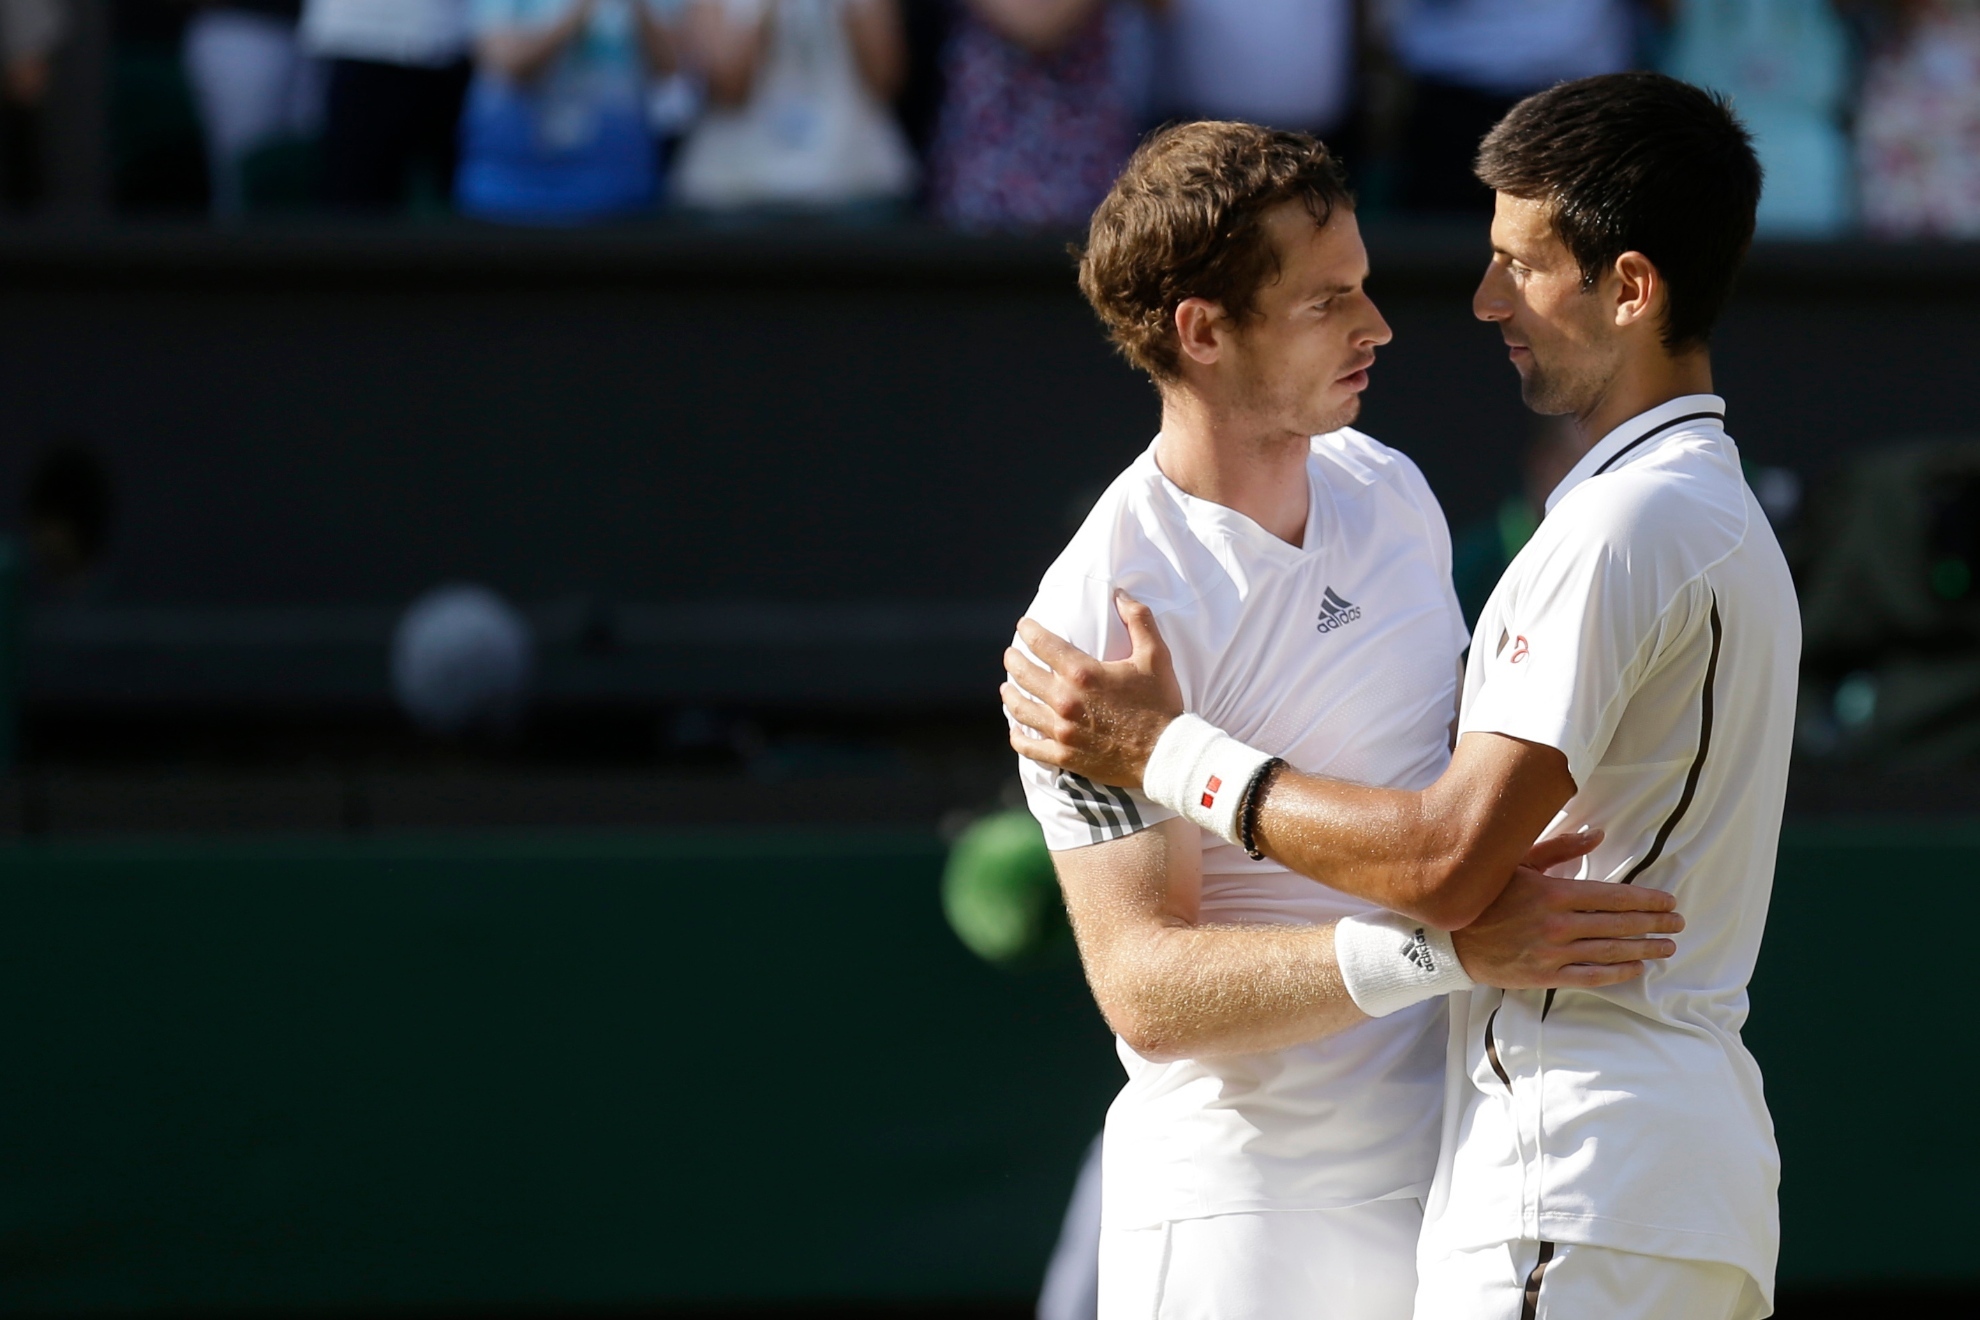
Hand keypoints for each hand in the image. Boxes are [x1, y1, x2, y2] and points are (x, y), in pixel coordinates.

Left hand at [1002, 591, 1182, 790]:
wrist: (1166, 755)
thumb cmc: (1161, 704)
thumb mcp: (1155, 656)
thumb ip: (1138, 620)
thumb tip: (1120, 594)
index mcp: (1082, 673)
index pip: (1042, 643)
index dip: (1028, 631)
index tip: (1023, 627)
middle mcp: (1065, 700)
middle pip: (1023, 674)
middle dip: (1013, 661)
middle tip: (1011, 655)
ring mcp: (1061, 730)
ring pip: (1020, 709)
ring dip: (1010, 695)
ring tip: (1007, 688)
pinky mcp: (1064, 756)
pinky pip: (1029, 747)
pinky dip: (1018, 737)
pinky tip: (1015, 731)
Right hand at [1452, 829, 1683, 989]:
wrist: (1449, 939)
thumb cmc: (1484, 895)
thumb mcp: (1517, 863)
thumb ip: (1560, 849)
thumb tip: (1599, 836)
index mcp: (1554, 892)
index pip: (1614, 896)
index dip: (1647, 901)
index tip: (1670, 902)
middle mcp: (1558, 924)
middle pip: (1619, 924)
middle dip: (1654, 924)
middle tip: (1678, 925)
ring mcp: (1553, 952)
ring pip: (1611, 951)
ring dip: (1645, 949)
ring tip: (1667, 947)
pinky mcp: (1545, 975)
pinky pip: (1591, 976)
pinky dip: (1618, 973)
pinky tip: (1636, 968)